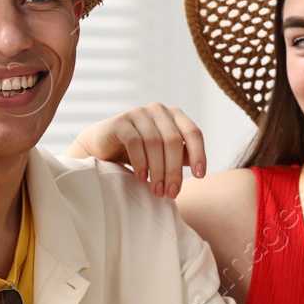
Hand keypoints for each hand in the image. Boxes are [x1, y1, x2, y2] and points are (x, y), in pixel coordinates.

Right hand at [71, 103, 205, 198]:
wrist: (103, 146)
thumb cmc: (139, 151)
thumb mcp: (163, 154)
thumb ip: (181, 156)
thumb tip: (198, 169)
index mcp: (174, 116)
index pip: (193, 133)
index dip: (199, 154)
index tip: (199, 176)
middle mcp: (158, 110)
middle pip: (174, 140)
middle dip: (174, 170)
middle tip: (171, 193)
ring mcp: (139, 113)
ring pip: (154, 142)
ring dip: (158, 170)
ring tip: (157, 190)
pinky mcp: (121, 122)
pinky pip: (135, 142)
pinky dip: (141, 162)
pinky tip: (142, 178)